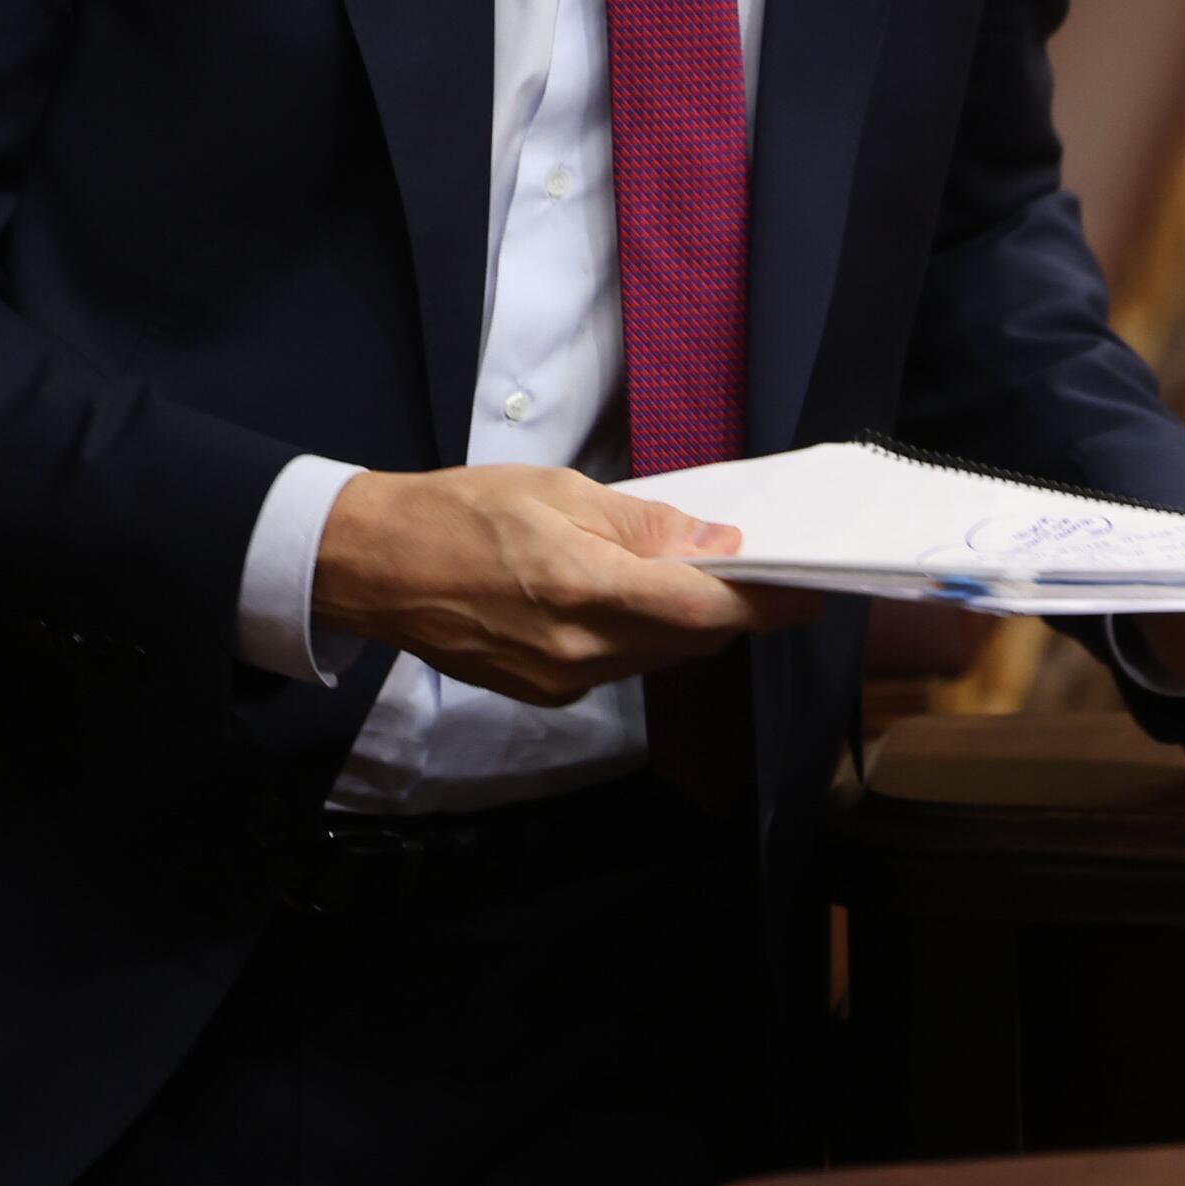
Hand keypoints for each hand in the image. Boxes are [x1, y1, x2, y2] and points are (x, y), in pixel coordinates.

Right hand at [314, 463, 819, 706]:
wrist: (375, 567)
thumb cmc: (463, 511)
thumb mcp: (558, 492)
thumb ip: (643, 525)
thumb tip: (716, 545)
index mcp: (582, 590)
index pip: (701, 613)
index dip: (764, 606)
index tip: (809, 592)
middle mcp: (577, 651)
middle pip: (689, 640)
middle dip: (728, 608)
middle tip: (749, 568)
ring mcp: (559, 680)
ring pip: (657, 656)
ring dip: (684, 622)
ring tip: (683, 574)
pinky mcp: (543, 692)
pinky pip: (618, 666)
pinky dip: (638, 634)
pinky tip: (625, 597)